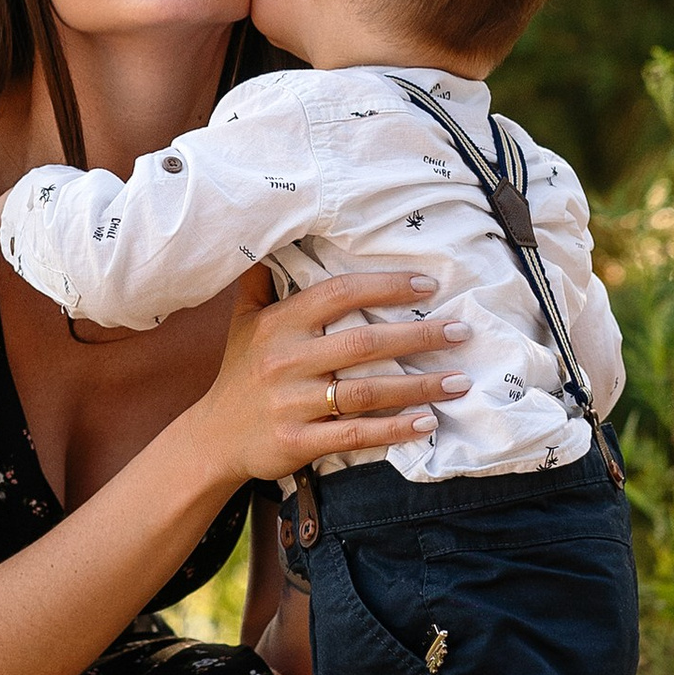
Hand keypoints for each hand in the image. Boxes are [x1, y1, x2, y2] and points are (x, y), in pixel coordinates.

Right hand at [195, 267, 469, 488]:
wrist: (213, 438)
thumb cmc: (240, 374)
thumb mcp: (243, 322)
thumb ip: (263, 281)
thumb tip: (277, 233)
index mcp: (278, 324)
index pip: (339, 294)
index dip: (386, 286)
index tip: (428, 286)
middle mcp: (285, 361)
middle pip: (364, 343)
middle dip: (418, 336)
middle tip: (460, 332)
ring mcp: (291, 404)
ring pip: (367, 392)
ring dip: (419, 387)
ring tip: (460, 381)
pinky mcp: (298, 442)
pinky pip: (356, 434)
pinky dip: (395, 430)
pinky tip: (427, 423)